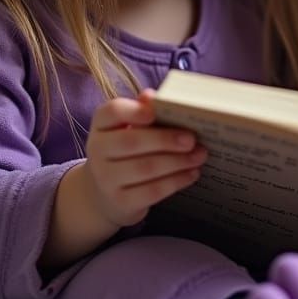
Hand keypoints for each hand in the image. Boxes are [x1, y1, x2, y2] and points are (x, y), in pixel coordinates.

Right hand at [82, 88, 206, 228]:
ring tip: (200, 156)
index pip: (112, 112)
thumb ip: (143, 111)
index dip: (134, 111)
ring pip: (145, 168)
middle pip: (131, 141)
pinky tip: (192, 174)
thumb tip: (153, 96)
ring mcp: (106, 179)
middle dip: (165, 140)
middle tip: (192, 139)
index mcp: (101, 125)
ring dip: (177, 162)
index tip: (155, 112)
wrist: (105, 193)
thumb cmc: (126, 151)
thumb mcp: (129, 129)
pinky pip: (152, 191)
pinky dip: (176, 181)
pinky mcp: (121, 202)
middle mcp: (98, 150)